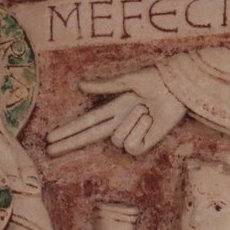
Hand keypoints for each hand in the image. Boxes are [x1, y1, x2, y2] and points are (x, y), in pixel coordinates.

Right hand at [46, 67, 187, 156]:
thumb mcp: (129, 80)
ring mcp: (131, 134)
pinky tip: (149, 119)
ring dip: (131, 121)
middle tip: (49, 150)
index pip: (86, 123)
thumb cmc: (157, 79)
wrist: (180, 87)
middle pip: (88, 137)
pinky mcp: (145, 144)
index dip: (68, 131)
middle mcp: (119, 123)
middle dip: (69, 143)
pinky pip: (132, 146)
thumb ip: (105, 85)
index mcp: (113, 108)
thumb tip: (80, 85)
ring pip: (116, 139)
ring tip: (145, 108)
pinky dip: (139, 131)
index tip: (51, 138)